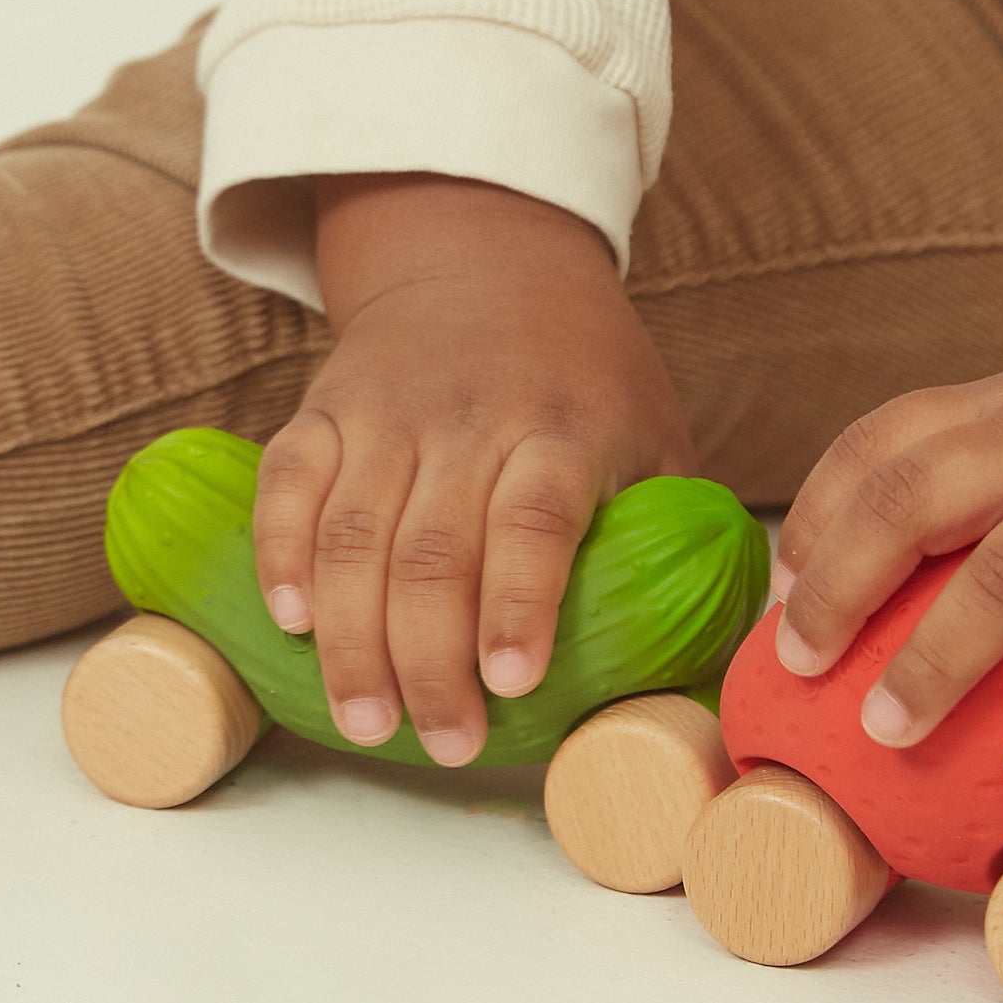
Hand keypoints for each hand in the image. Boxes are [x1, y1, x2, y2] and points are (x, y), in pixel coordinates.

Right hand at [252, 173, 695, 764]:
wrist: (489, 259)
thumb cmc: (586, 376)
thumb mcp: (653, 433)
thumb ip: (672, 531)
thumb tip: (722, 649)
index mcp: (562, 428)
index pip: (535, 522)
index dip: (519, 606)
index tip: (511, 683)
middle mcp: (470, 418)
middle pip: (435, 551)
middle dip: (432, 662)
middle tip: (446, 743)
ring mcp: (388, 412)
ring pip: (354, 534)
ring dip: (352, 638)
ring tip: (366, 721)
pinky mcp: (327, 408)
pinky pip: (290, 485)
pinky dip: (281, 554)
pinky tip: (292, 622)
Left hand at [770, 271, 1002, 788]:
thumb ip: (998, 458)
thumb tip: (917, 556)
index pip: (877, 445)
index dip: (816, 518)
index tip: (782, 587)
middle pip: (909, 502)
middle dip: (838, 587)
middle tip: (797, 664)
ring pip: (1001, 579)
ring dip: (933, 661)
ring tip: (886, 731)